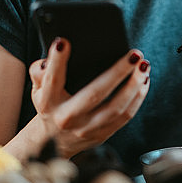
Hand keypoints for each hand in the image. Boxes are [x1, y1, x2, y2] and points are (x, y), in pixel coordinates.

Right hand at [28, 37, 150, 157]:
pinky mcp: (102, 135)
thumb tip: (56, 50)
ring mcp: (86, 129)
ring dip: (134, 86)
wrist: (52, 141)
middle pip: (95, 94)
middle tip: (134, 55)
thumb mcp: (37, 88)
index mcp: (48, 102)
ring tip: (144, 66)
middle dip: (117, 73)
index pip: (52, 80)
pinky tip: (144, 81)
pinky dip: (137, 98)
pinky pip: (125, 117)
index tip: (64, 42)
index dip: (57, 62)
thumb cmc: (49, 104)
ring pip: (116, 108)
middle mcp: (67, 117)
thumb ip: (39, 70)